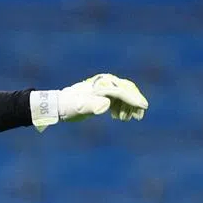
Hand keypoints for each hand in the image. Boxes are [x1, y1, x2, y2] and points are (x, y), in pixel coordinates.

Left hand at [31, 74, 147, 131]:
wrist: (59, 105)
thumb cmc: (70, 106)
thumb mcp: (80, 107)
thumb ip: (93, 105)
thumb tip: (106, 105)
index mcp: (103, 84)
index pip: (122, 91)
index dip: (133, 99)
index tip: (143, 107)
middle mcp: (106, 83)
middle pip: (126, 90)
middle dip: (134, 103)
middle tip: (139, 116)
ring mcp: (104, 88)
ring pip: (123, 96)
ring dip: (128, 107)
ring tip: (126, 120)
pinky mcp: (102, 94)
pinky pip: (117, 99)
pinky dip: (121, 107)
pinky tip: (119, 117)